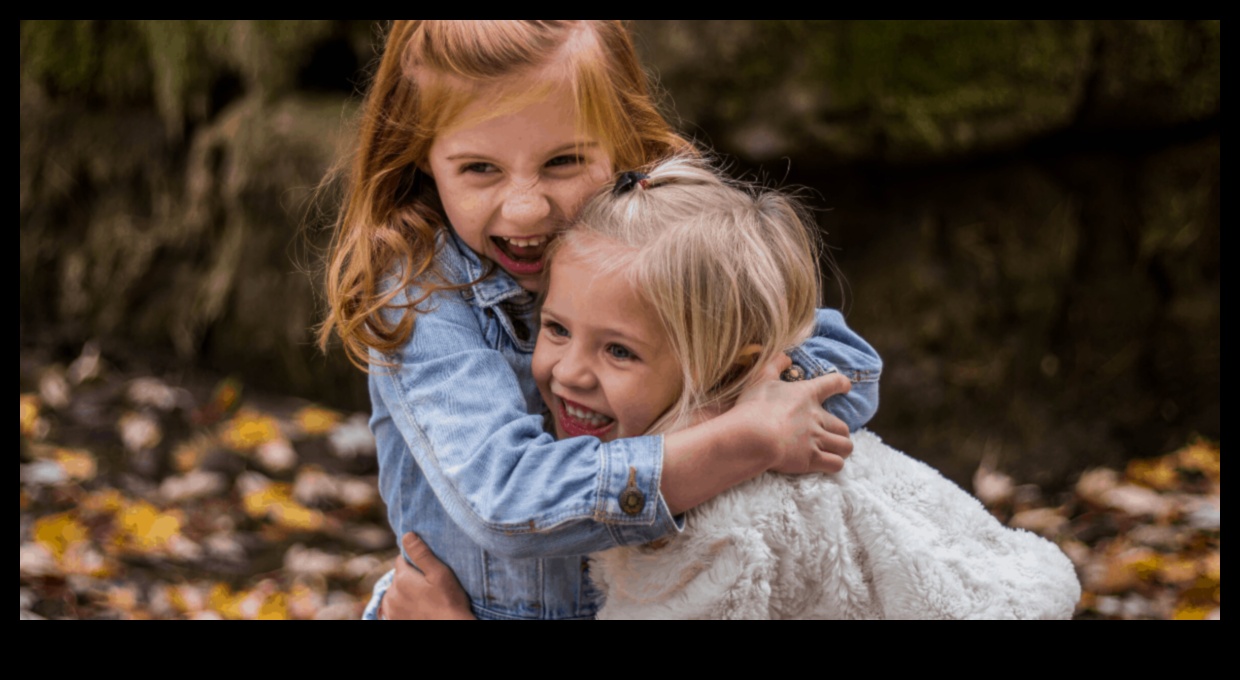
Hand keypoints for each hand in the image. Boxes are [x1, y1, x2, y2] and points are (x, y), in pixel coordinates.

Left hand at [379, 533, 474, 619]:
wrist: (450, 628)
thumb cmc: (449, 602)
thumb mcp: (439, 574)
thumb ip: (421, 554)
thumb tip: (407, 535)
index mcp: (401, 578)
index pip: (401, 560)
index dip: (415, 563)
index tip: (428, 572)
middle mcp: (391, 593)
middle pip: (398, 577)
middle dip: (410, 578)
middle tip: (429, 587)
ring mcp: (390, 609)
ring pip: (394, 592)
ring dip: (404, 593)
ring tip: (424, 599)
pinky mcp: (392, 621)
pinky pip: (392, 608)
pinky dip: (401, 606)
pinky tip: (416, 608)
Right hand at [732, 365, 852, 474]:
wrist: (753, 436)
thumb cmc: (754, 407)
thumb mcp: (760, 378)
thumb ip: (775, 364)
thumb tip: (786, 356)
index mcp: (806, 394)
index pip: (833, 383)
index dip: (841, 384)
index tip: (846, 386)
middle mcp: (817, 417)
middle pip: (843, 426)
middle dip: (840, 431)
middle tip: (832, 434)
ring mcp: (816, 439)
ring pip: (845, 446)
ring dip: (841, 449)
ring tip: (835, 451)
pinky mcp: (811, 459)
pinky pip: (836, 464)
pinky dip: (834, 464)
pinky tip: (828, 464)